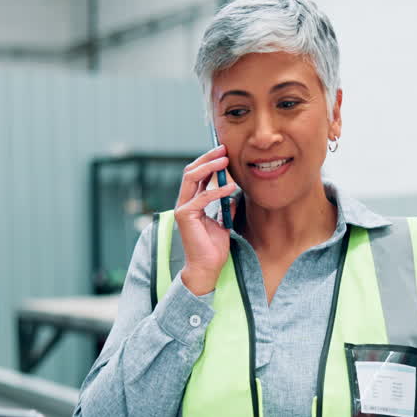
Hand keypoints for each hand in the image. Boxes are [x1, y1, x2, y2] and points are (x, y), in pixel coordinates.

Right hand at [174, 145, 239, 295]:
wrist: (207, 267)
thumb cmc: (214, 248)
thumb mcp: (224, 222)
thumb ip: (225, 207)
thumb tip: (233, 193)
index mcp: (192, 203)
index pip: (197, 175)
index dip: (209, 162)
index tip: (225, 153)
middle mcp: (184, 203)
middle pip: (191, 171)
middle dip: (207, 158)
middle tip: (224, 149)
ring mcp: (183, 208)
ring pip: (191, 177)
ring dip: (209, 166)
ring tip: (225, 160)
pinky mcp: (185, 215)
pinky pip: (203, 197)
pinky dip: (217, 190)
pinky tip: (231, 187)